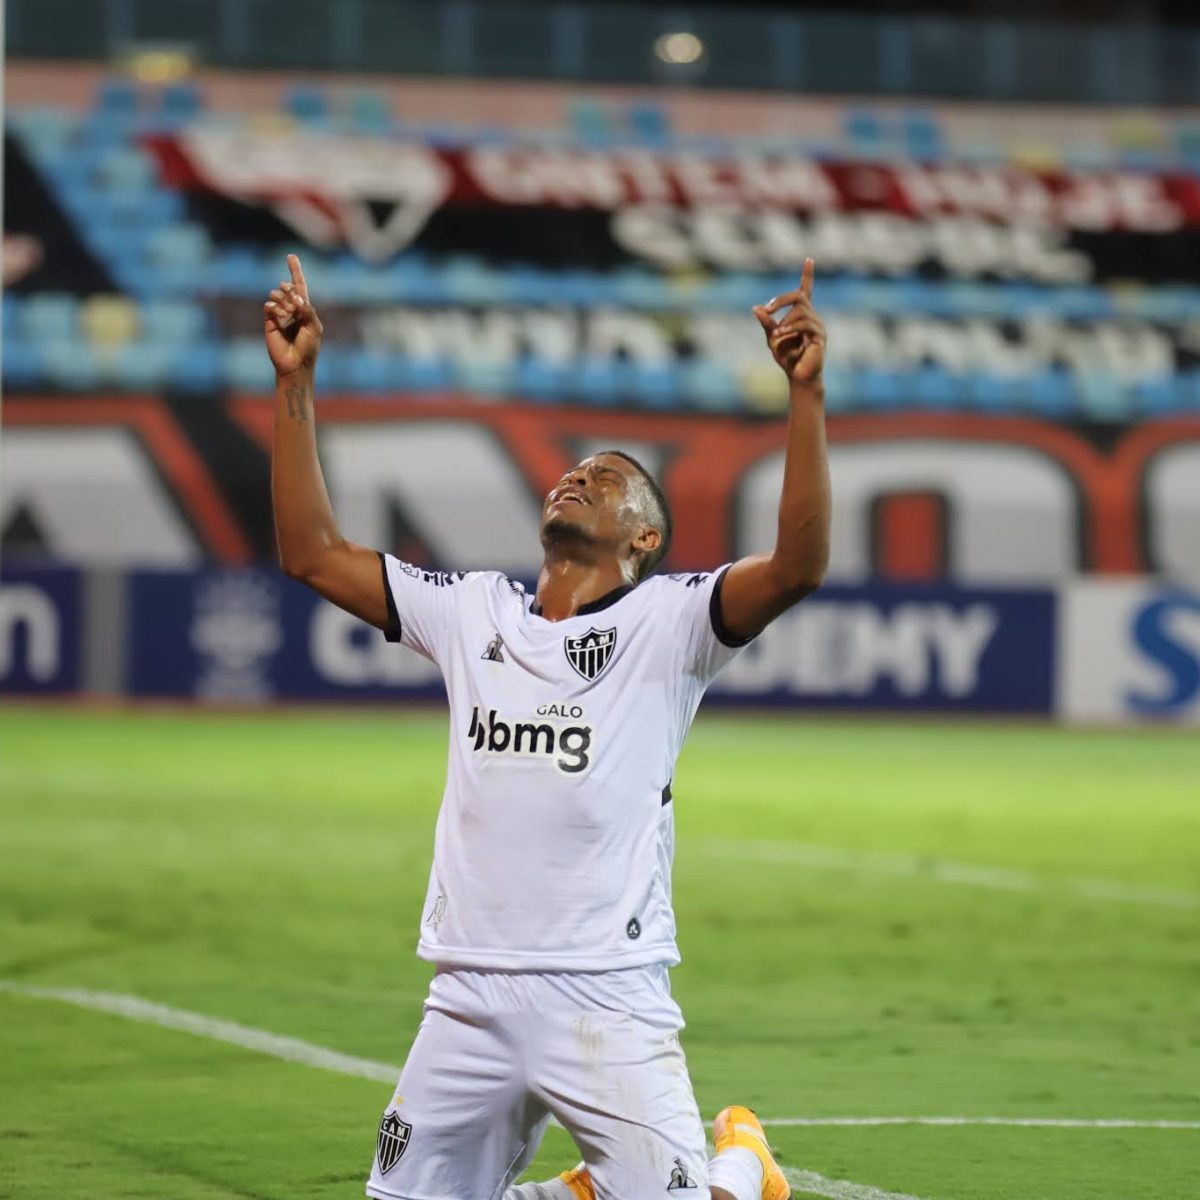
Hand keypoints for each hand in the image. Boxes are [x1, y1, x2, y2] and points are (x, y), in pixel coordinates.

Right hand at [264, 254, 323, 377]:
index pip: (299, 286)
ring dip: (281, 300)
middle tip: (293, 304)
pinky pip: (268, 305)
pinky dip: (273, 308)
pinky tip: (277, 315)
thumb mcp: (315, 327)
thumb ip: (307, 310)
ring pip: (276, 294)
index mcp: (305, 309)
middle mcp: (291, 309)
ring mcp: (280, 314)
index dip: (295, 271)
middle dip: (288, 290)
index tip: (290, 256)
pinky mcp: (269, 321)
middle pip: (286, 287)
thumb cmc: (309, 347)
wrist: (295, 364)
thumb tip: (295, 296)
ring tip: (286, 314)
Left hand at [752, 257, 824, 385]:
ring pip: (801, 310)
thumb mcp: (772, 338)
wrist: (798, 377)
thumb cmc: (787, 358)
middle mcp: (812, 316)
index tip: (808, 259)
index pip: (806, 290)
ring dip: (785, 320)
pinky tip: (780, 335)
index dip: (807, 275)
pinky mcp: (820, 336)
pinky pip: (805, 324)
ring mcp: (818, 325)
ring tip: (776, 334)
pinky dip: (790, 328)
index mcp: (802, 315)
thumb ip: (766, 323)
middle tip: (767, 310)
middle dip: (780, 300)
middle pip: (799, 296)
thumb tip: (755, 307)